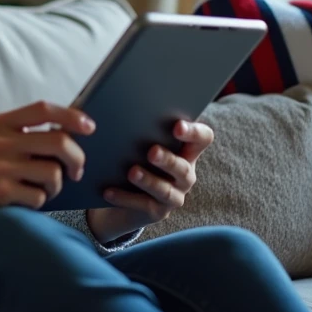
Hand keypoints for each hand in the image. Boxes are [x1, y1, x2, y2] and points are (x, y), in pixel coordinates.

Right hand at [0, 100, 93, 232]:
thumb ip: (20, 136)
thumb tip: (67, 137)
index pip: (44, 109)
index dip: (72, 116)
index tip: (90, 127)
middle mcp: (0, 140)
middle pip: (59, 141)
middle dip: (77, 159)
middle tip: (76, 172)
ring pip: (54, 172)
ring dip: (54, 187)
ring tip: (39, 191)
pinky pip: (40, 197)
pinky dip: (37, 204)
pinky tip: (21, 204)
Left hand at [85, 119, 214, 242]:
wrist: (119, 195)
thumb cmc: (129, 157)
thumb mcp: (135, 140)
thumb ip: (136, 123)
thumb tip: (115, 99)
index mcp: (185, 150)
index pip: (203, 138)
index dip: (194, 133)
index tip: (177, 126)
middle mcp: (185, 173)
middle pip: (184, 167)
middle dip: (168, 160)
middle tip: (152, 151)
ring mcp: (173, 195)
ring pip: (166, 190)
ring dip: (149, 180)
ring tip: (131, 172)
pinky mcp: (157, 212)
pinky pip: (143, 205)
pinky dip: (125, 198)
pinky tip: (108, 191)